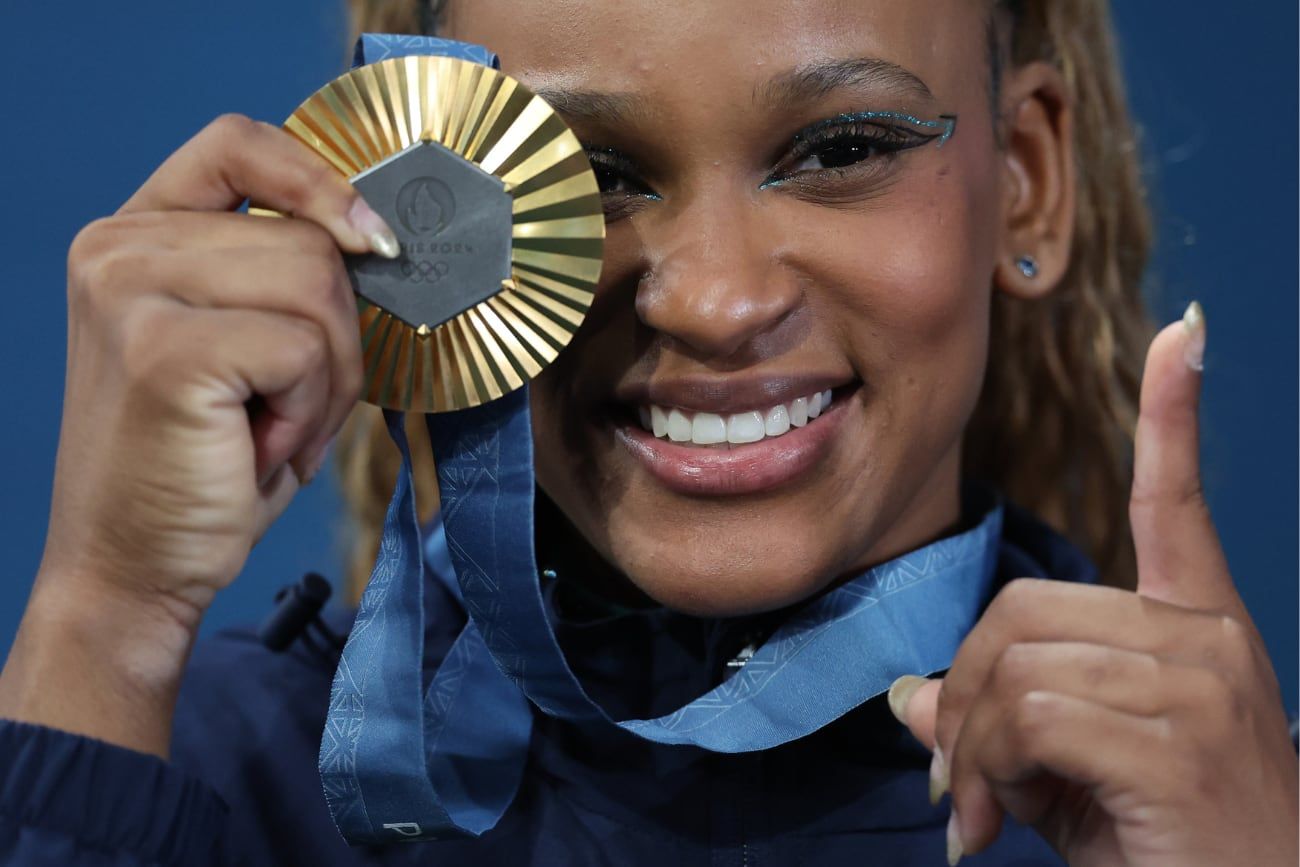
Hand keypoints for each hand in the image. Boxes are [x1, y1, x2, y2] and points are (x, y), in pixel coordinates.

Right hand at [0, 115, 394, 752]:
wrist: (134, 569)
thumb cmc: (205, 462)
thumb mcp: (243, 345)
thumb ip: (282, 276)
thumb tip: (382, 236)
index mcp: (136, 233)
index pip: (240, 143)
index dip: (320, 178)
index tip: (373, 238)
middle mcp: (118, 247)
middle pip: (310, 237)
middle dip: (340, 335)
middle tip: (296, 407)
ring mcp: (130, 290)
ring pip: (319, 287)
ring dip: (329, 377)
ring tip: (275, 429)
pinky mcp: (162, 348)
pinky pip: (305, 347)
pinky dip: (310, 409)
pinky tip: (263, 448)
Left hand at [891, 304, 1298, 865]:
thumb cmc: (1162, 848)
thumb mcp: (1065, 774)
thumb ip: (997, 720)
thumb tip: (908, 695)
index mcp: (1196, 630)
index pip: (1178, 503)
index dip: (1174, 414)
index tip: (1184, 329)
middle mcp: (1207, 639)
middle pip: (1022, 607)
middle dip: (967, 694)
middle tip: (958, 775)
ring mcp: (1200, 682)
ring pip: (1016, 660)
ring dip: (971, 745)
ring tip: (979, 809)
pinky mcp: (1178, 739)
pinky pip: (1027, 712)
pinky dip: (984, 768)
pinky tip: (994, 823)